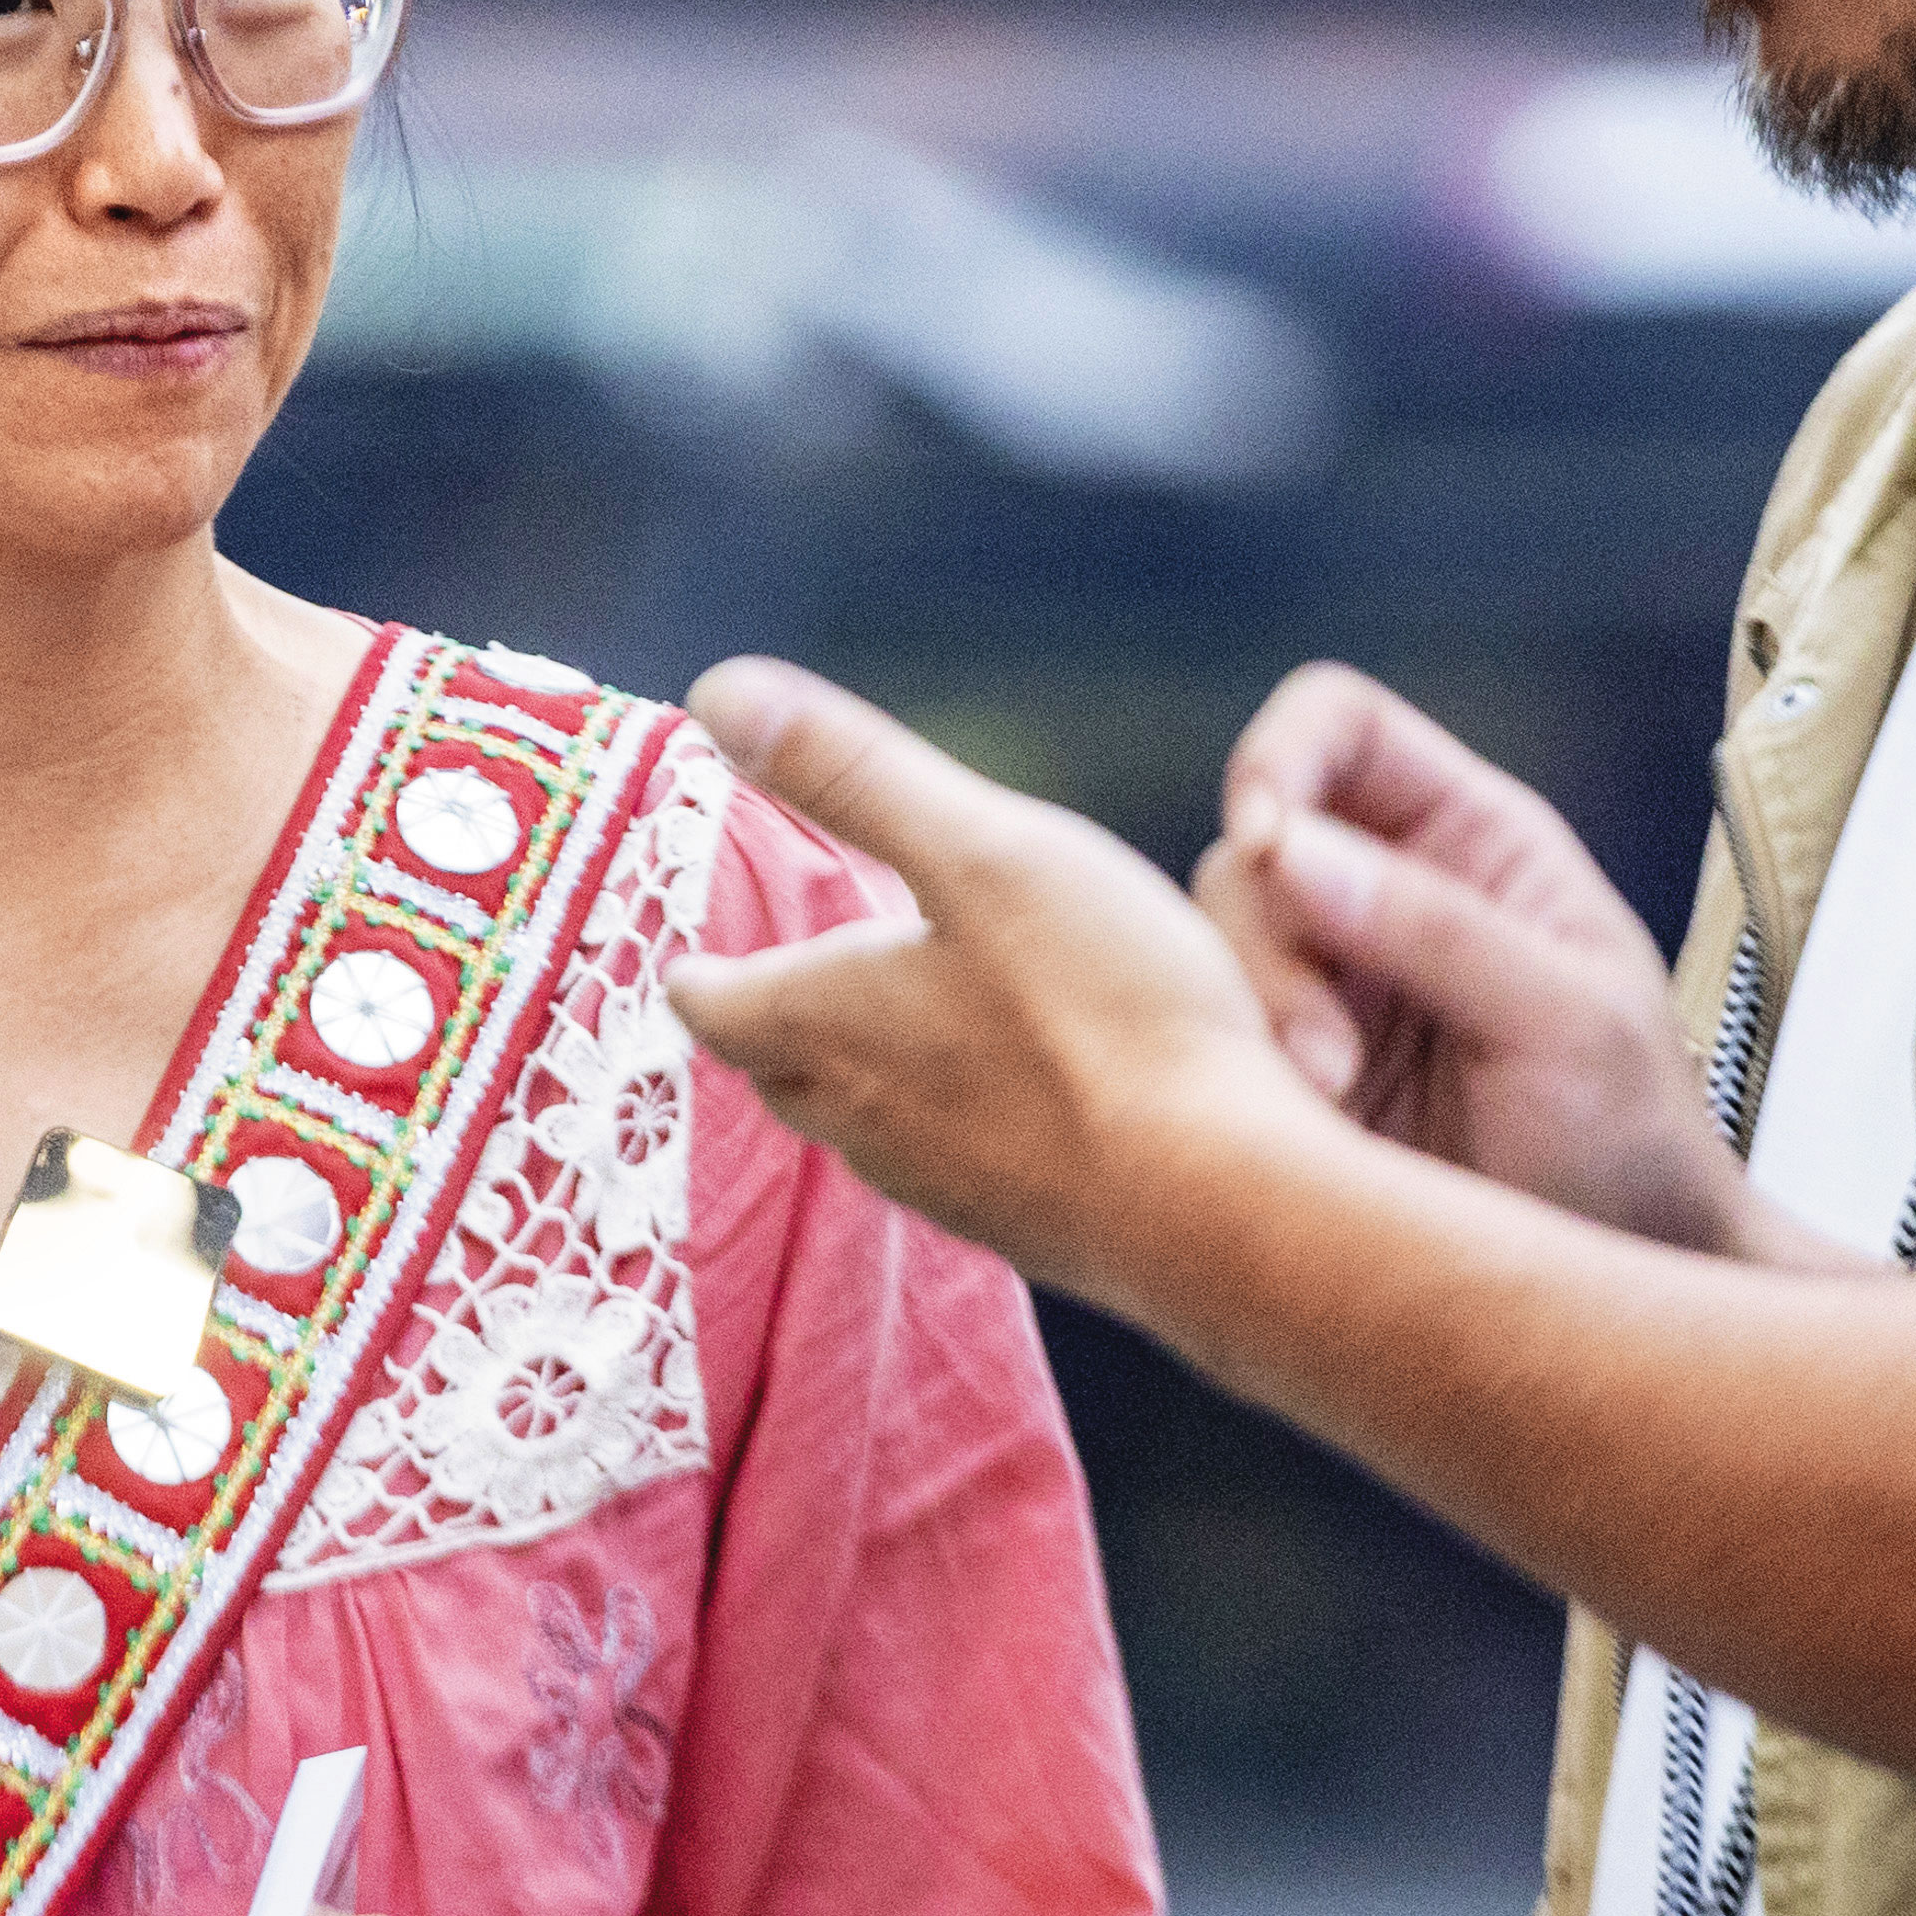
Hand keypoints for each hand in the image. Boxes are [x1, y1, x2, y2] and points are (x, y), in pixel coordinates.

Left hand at [666, 656, 1324, 1299]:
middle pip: (776, 1069)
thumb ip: (850, 773)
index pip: (710, 1004)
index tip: (695, 955)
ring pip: (861, 1123)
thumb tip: (716, 689)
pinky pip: (952, 1165)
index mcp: (824, 1024)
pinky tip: (1013, 1093)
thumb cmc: (1103, 1013)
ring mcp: (939, 1187)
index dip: (700, 970)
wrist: (1221, 1204)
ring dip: (863, 1071)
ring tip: (898, 1024)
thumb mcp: (979, 851)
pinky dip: (954, 1118)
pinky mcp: (1018, 1226)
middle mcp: (858, 1119)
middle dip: (773, 1020)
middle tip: (788, 978)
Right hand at [1189, 667, 1749, 1256]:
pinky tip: (1298, 1134)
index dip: (1282, 756)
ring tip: (1330, 1103)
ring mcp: (1325, 984)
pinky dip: (1227, 1076)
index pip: (1339, 726)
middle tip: (1325, 1053)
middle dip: (1268, 938)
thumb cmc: (1633, 1145)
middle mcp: (1381, 892)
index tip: (1264, 840)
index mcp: (1469, 838)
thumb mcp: (1567, 1022)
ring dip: (1250, 1018)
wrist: (1613, 1288)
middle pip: (1252, 844)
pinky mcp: (1281, 1073)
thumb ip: (1437, 927)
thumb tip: (1290, 847)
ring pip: (1212, 944)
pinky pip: (1205, 1037)